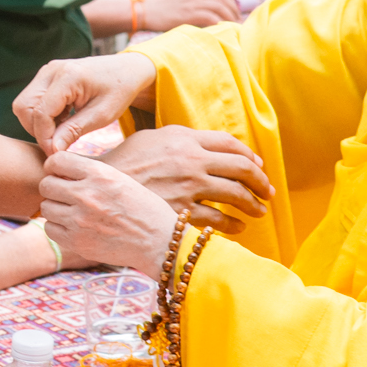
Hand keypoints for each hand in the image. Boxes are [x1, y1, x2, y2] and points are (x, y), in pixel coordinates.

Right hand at [13, 53, 157, 153]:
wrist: (125, 70)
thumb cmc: (118, 91)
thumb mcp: (101, 116)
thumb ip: (74, 131)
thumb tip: (52, 150)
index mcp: (68, 77)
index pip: (41, 112)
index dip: (44, 137)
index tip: (56, 153)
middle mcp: (52, 70)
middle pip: (24, 107)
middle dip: (37, 130)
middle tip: (58, 143)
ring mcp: (47, 72)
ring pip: (23, 104)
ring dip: (38, 123)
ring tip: (63, 130)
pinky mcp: (46, 76)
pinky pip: (31, 100)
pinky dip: (42, 116)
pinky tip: (63, 120)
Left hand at [40, 150, 177, 280]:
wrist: (159, 242)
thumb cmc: (143, 208)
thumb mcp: (121, 179)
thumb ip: (91, 173)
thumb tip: (60, 168)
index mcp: (99, 174)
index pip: (57, 161)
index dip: (54, 167)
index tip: (59, 173)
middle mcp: (86, 194)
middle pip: (46, 185)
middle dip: (53, 188)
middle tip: (64, 194)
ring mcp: (79, 220)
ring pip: (46, 208)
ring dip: (56, 209)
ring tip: (72, 212)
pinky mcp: (77, 242)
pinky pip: (50, 229)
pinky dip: (58, 228)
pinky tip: (74, 227)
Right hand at [101, 124, 270, 229]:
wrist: (98, 187)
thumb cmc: (123, 163)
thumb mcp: (151, 138)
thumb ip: (179, 138)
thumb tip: (203, 143)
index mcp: (186, 139)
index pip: (231, 143)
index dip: (250, 155)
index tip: (258, 165)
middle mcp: (192, 161)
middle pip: (241, 168)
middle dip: (260, 181)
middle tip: (268, 191)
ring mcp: (188, 187)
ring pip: (235, 195)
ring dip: (252, 205)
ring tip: (259, 211)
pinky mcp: (181, 212)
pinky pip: (218, 220)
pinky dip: (232, 225)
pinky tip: (237, 228)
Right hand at [140, 0, 242, 31]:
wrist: (144, 11)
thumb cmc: (159, 8)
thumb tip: (209, 10)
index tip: (233, 4)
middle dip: (234, 7)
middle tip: (238, 18)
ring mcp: (192, 2)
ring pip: (221, 6)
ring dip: (231, 16)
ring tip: (234, 25)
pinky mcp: (190, 14)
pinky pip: (212, 17)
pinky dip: (221, 23)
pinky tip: (223, 29)